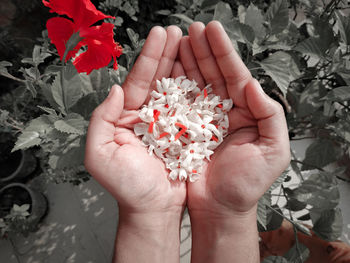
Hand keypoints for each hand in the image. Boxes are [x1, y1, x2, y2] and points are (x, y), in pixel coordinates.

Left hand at [84, 26, 185, 262]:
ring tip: (193, 43)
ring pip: (178, 90)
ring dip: (185, 65)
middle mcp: (148, 116)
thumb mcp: (100, 155)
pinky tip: (205, 72)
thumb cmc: (126, 187)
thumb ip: (101, 120)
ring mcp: (170, 124)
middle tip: (179, 29)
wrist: (153, 210)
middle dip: (168, 53)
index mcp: (127, 117)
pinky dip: (199, 91)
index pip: (139, 81)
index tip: (161, 34)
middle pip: (160, 79)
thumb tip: (116, 89)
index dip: (150, 57)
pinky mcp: (187, 134)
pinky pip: (194, 109)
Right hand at [177, 21, 289, 261]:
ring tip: (179, 39)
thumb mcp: (273, 152)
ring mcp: (202, 119)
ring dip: (187, 61)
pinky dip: (173, 84)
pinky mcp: (184, 130)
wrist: (219, 209)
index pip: (235, 76)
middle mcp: (224, 112)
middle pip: (213, 74)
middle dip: (203, 50)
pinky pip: (179, 103)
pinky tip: (168, 67)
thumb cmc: (247, 185)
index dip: (224, 53)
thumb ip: (271, 116)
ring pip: (194, 84)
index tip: (212, 30)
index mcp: (246, 113)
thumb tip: (252, 85)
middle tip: (192, 28)